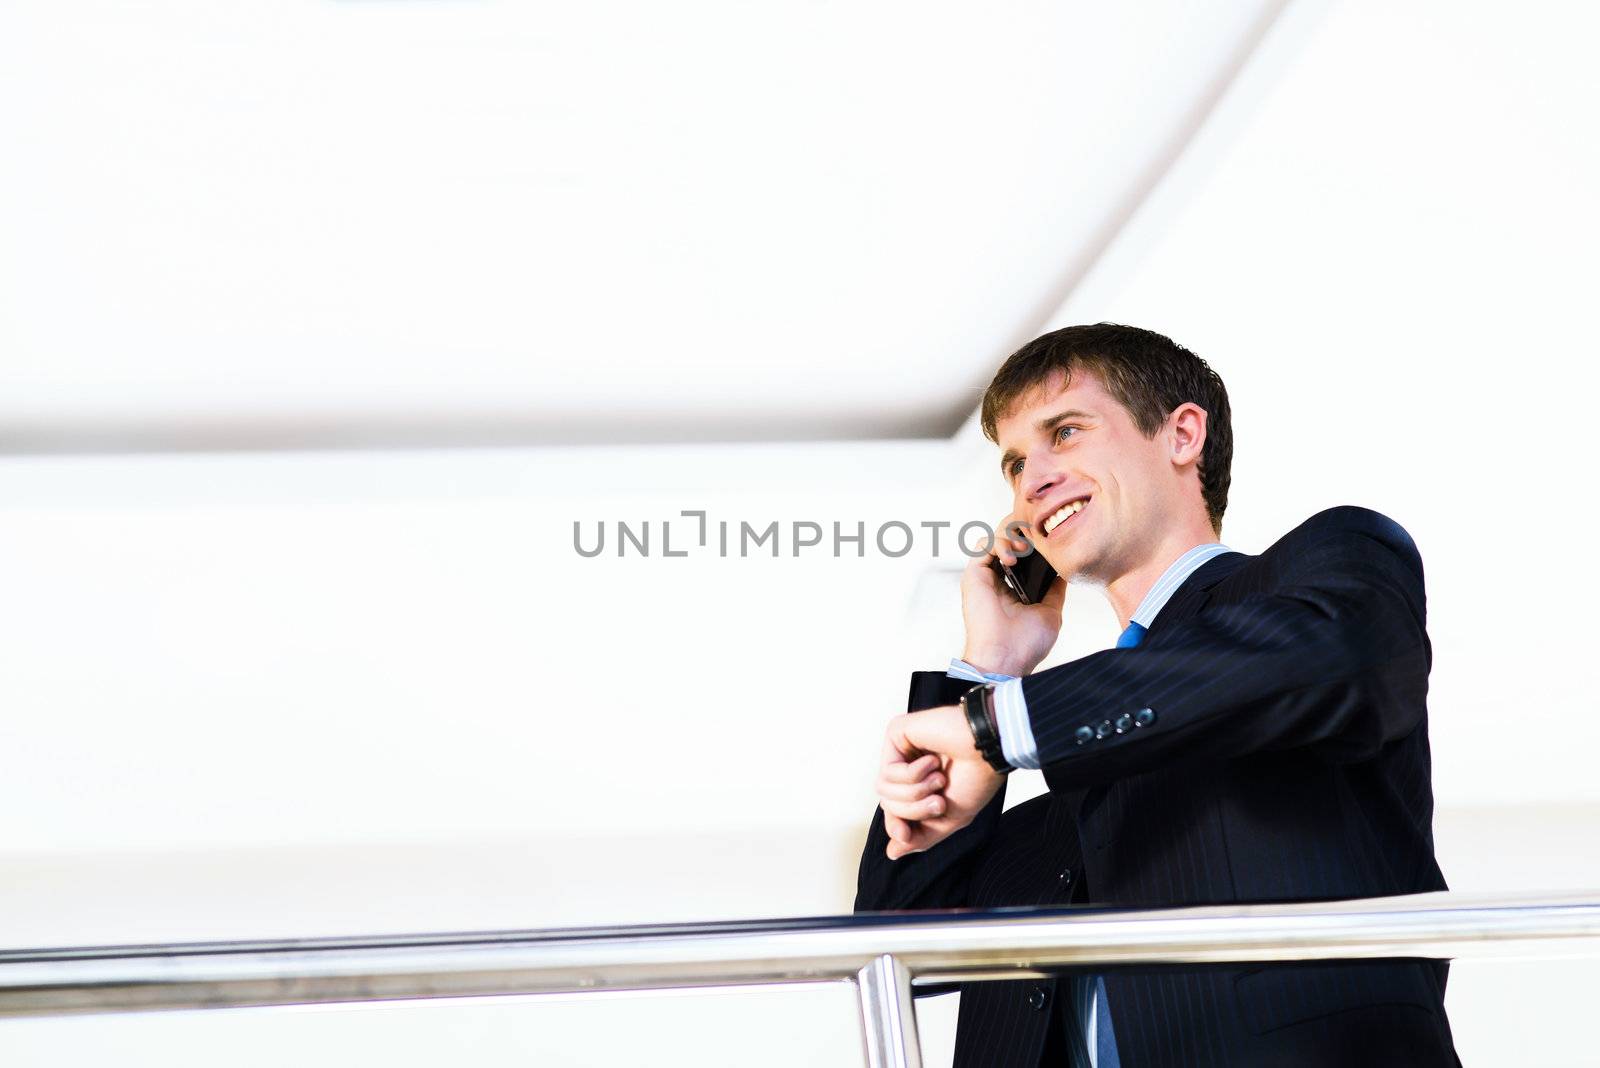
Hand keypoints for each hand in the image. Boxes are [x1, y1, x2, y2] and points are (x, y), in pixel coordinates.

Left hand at [877, 705, 1004, 858]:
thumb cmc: (977, 778)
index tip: (905, 835)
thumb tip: (892, 852)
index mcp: (920, 784)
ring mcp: (901, 749)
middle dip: (914, 810)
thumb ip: (921, 836)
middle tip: (940, 801)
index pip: (894, 813)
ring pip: (884, 790)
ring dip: (915, 793)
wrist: (989, 750)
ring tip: (940, 780)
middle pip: (887, 803)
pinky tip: (933, 761)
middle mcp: (908, 765)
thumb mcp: (950, 818)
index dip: (895, 827)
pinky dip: (914, 774)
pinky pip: (888, 771)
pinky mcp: (896, 733)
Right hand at [959, 513, 1066, 676]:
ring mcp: (986, 575)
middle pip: (1010, 540)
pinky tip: (1012, 559)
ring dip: (1013, 535)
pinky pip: (982, 544)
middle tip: (1037, 537)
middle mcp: (998, 578)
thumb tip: (1065, 570)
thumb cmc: (1027, 643)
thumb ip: (1055, 589)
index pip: (1024, 554)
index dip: (1036, 542)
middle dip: (1025, 532)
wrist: (1007, 658)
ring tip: (1024, 549)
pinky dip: (999, 543)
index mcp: (1015, 587)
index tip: (1051, 540)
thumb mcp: (1051, 611)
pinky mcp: (974, 574)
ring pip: (996, 536)